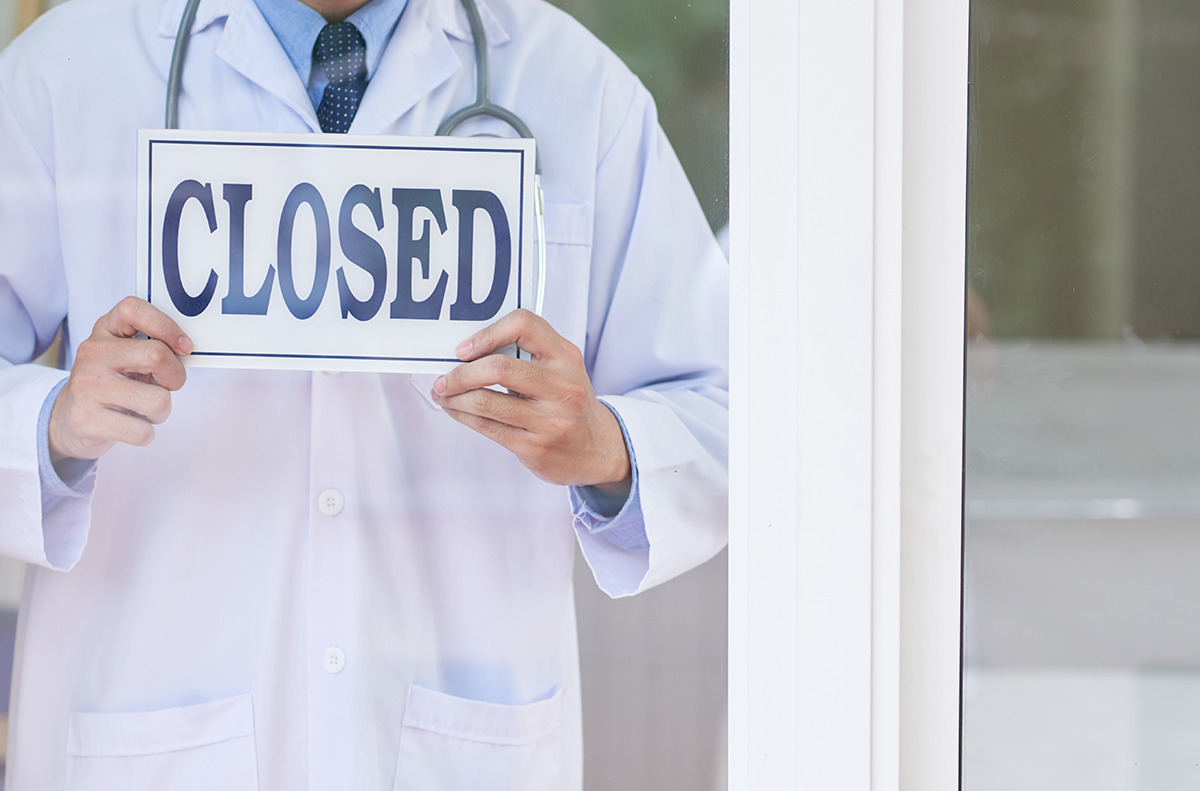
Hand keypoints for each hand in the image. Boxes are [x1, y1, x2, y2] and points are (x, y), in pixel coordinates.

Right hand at [49, 297, 191, 461]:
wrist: (70, 418)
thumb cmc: (114, 383)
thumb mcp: (128, 354)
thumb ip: (154, 344)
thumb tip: (186, 348)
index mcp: (105, 330)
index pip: (133, 309)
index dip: (167, 326)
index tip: (184, 347)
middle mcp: (92, 353)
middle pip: (156, 355)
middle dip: (176, 377)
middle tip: (167, 385)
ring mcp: (87, 386)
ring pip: (158, 401)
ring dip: (161, 411)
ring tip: (143, 408)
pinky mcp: (86, 420)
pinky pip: (143, 432)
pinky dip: (146, 433)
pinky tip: (129, 424)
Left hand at [431, 309, 631, 494]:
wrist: (597, 449)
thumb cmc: (570, 403)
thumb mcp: (561, 368)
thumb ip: (526, 353)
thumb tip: (468, 351)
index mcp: (567, 357)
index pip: (524, 326)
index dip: (487, 334)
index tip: (465, 348)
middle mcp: (563, 387)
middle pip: (498, 369)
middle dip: (461, 373)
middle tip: (445, 378)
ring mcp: (550, 420)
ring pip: (486, 403)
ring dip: (455, 398)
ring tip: (445, 394)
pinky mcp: (536, 447)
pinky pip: (488, 428)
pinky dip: (463, 416)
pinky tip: (457, 410)